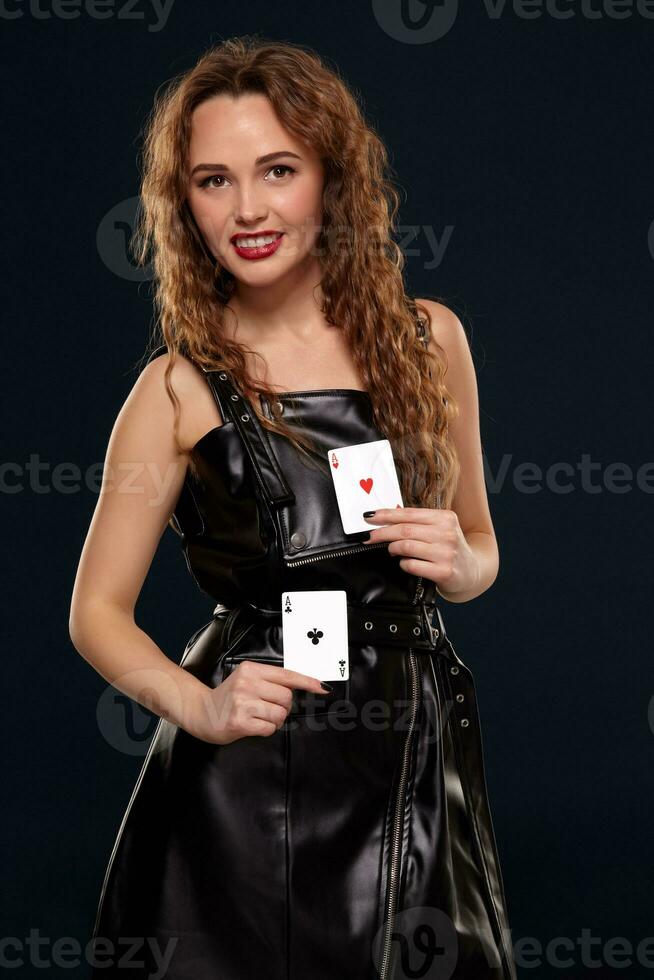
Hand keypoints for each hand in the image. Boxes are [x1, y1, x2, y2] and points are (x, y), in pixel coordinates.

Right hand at [186, 663, 331, 744]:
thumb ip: (269, 680)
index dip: (307, 682)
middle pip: (286, 697)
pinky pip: (269, 728)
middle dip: (283, 706)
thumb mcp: (247, 680)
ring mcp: (242, 703)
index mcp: (251, 670)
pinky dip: (266, 729)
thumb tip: (301, 686)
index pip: (286, 675)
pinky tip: (253, 725)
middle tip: (267, 708)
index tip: (323, 688)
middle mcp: (247, 684)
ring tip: (258, 716)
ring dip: (274, 720)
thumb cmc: (229, 697)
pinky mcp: (240, 722)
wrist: (202, 712)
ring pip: (280, 714)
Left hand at [363, 506, 478, 595]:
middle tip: (370, 536)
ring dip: (393, 548)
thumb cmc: (450, 548)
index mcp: (445, 517)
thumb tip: (387, 518)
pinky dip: (404, 564)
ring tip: (392, 550)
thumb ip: (418, 522)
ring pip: (406, 546)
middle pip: (405, 530)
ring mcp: (446, 553)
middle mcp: (447, 533)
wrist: (472, 570)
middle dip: (382, 532)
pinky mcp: (444, 571)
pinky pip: (412, 565)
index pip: (409, 513)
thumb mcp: (440, 529)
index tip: (370, 517)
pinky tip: (405, 563)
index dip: (386, 515)